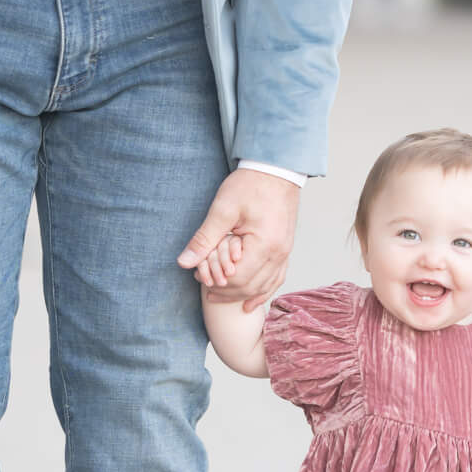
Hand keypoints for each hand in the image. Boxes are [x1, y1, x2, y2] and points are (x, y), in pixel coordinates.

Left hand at [178, 168, 300, 310]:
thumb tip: (185, 262)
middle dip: (227, 292)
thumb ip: (204, 239)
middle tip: (206, 289)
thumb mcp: (222, 209)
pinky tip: (251, 301)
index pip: (237, 278)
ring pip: (264, 286)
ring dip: (242, 295)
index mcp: (265, 244)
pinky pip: (276, 278)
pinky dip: (263, 291)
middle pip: (250, 287)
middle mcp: (279, 253)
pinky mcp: (286, 248)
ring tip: (222, 297)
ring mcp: (285, 252)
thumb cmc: (251, 185)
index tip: (199, 278)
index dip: (216, 281)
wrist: (276, 169)